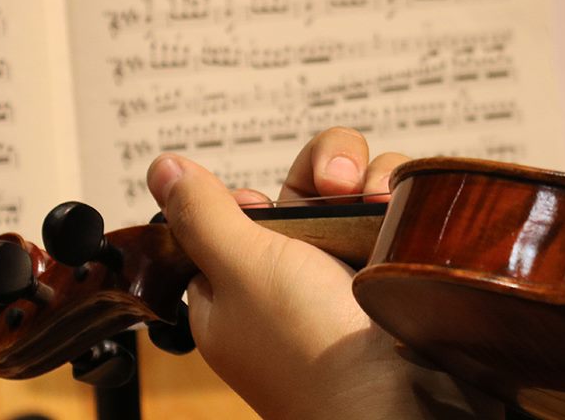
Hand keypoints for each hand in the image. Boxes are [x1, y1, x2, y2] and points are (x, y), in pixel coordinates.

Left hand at [145, 127, 493, 418]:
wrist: (391, 399)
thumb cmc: (308, 350)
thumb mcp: (239, 271)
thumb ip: (202, 214)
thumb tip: (163, 168)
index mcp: (238, 284)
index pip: (240, 211)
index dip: (255, 197)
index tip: (265, 205)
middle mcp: (297, 272)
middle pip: (310, 185)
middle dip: (328, 168)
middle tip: (338, 183)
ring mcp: (351, 268)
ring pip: (361, 188)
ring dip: (371, 178)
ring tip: (378, 199)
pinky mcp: (396, 266)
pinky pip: (399, 209)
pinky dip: (401, 200)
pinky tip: (398, 212)